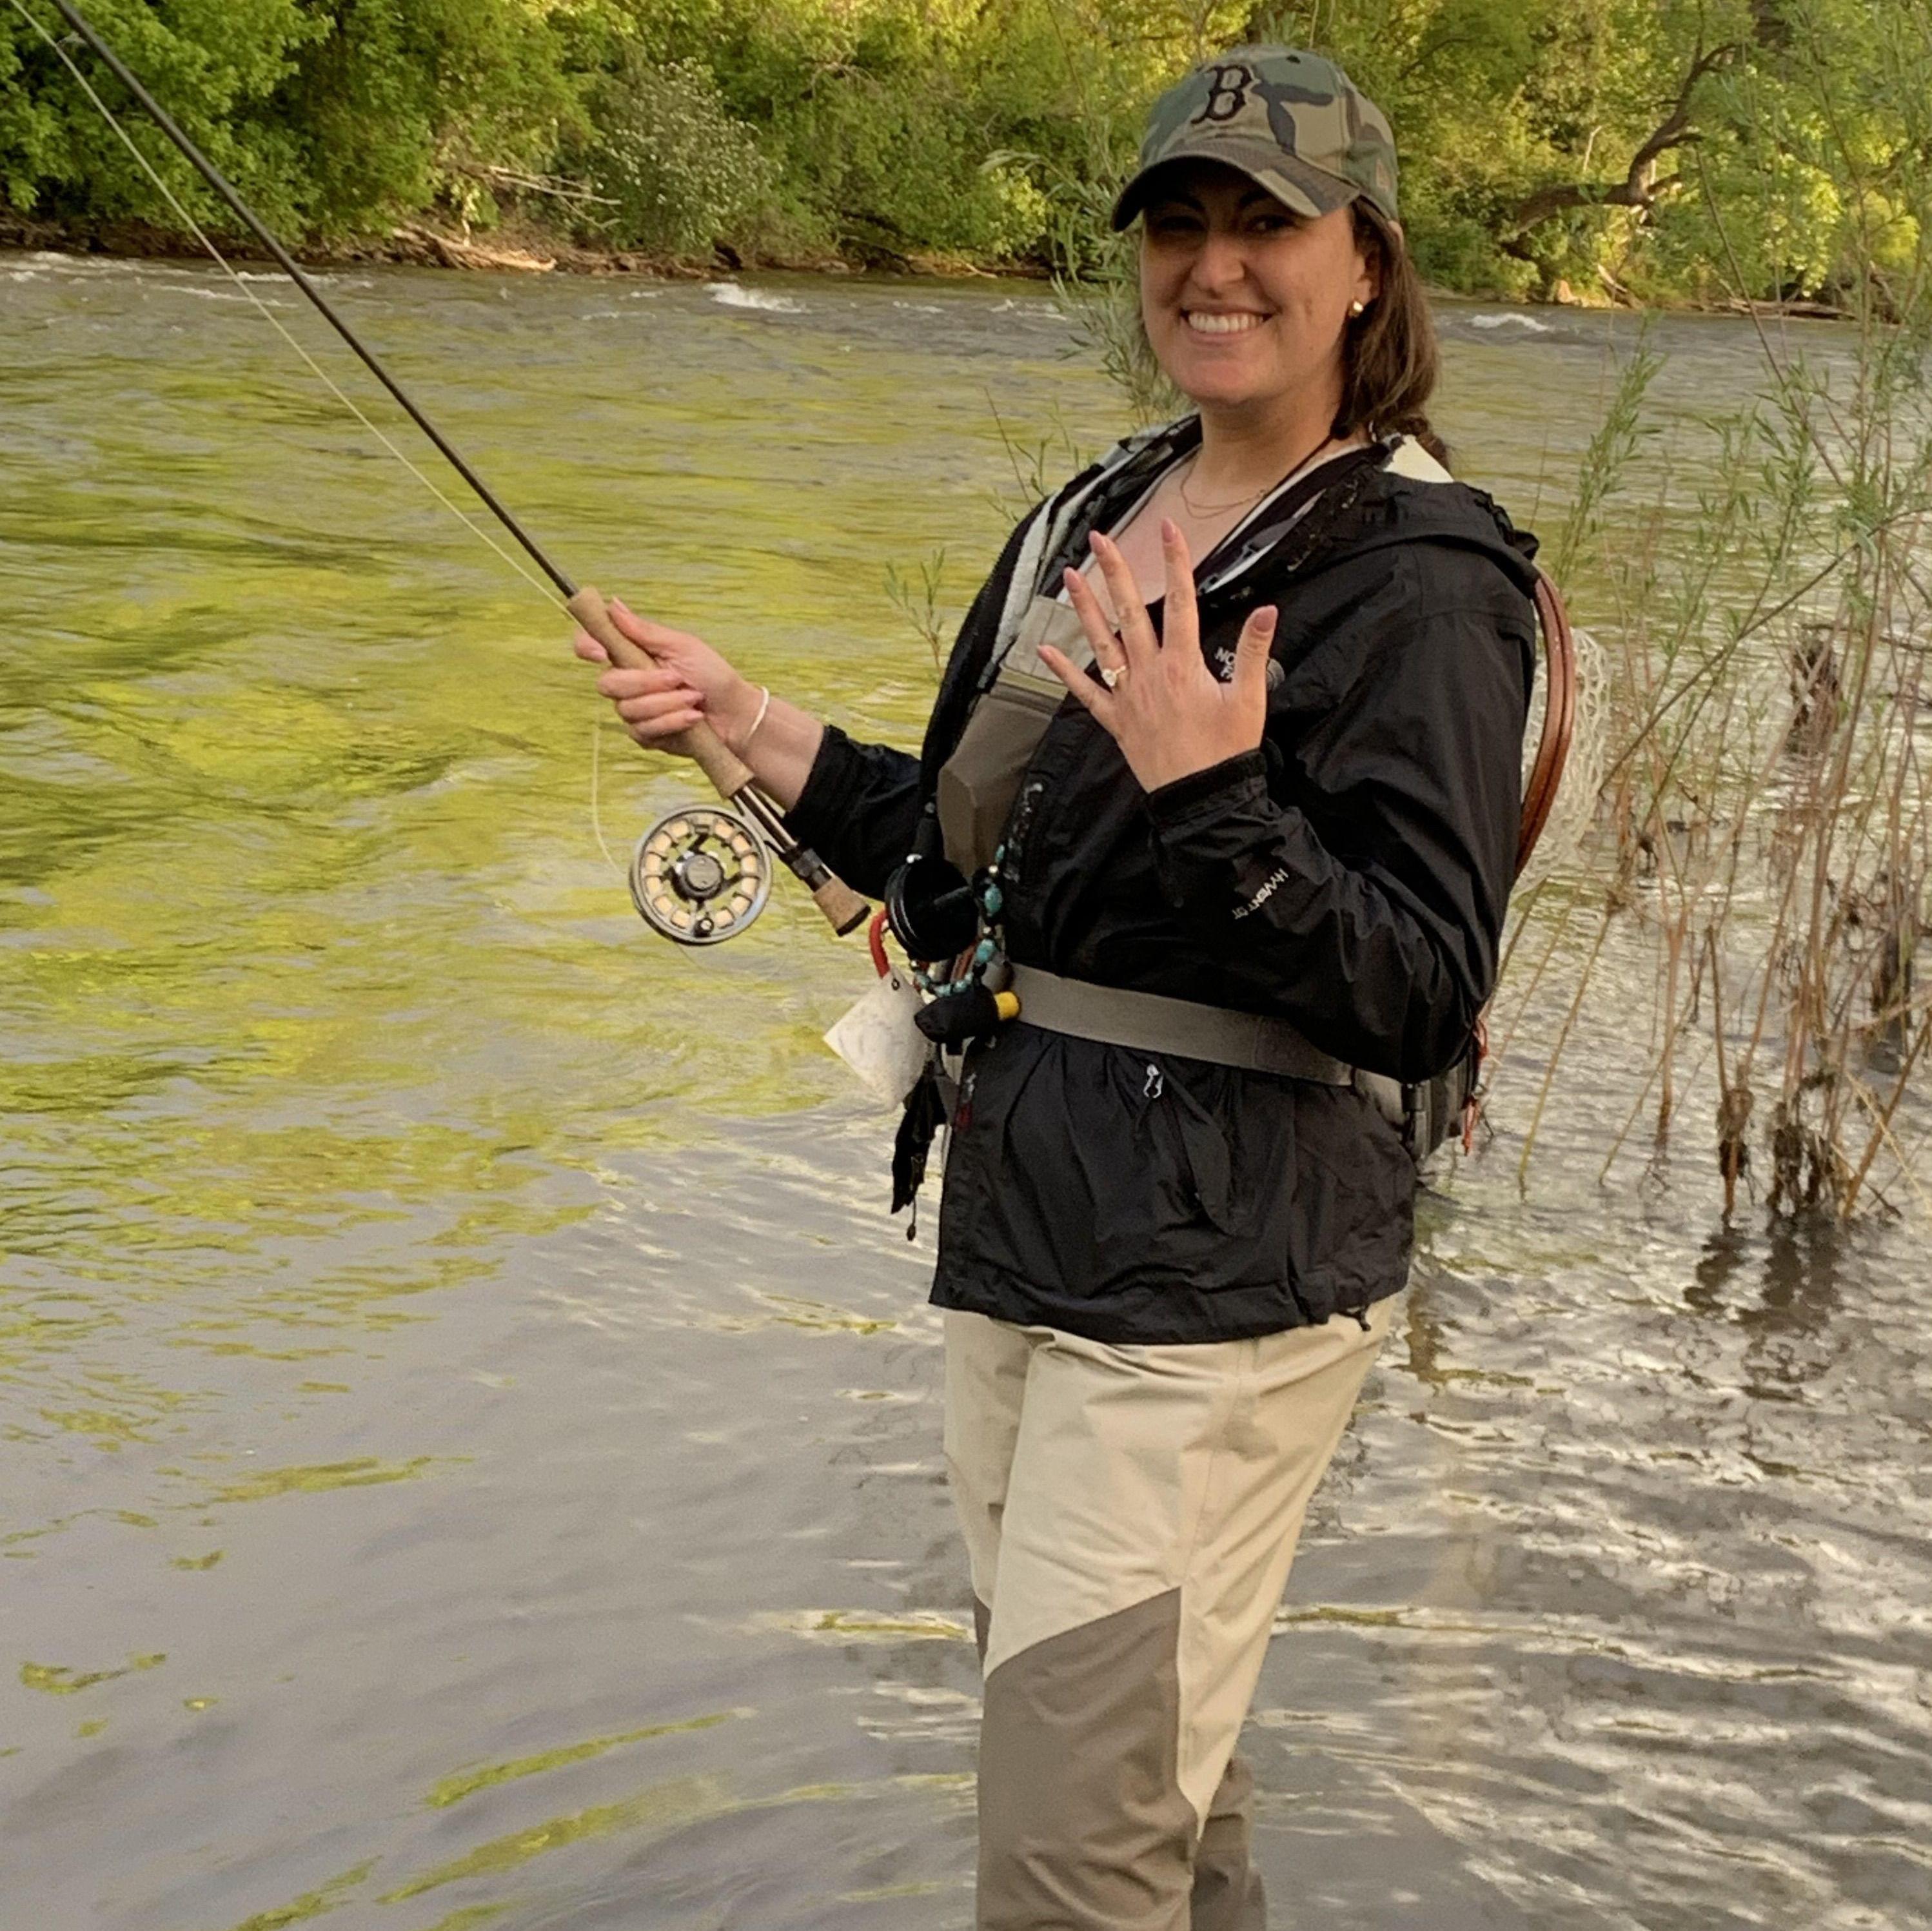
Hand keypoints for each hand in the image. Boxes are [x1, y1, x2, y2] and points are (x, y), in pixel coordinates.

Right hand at [572, 598, 762, 753]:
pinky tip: (692, 717)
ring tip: (693, 698)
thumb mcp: (682, 646)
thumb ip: (644, 631)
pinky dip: (672, 721)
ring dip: (666, 703)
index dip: (586, 647)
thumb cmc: (713, 675)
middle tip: (676, 678)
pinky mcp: (645, 735)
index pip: (591, 646)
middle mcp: (627, 683)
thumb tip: (613, 604)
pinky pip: (644, 730)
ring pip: (628, 709)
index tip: (600, 653)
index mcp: (631, 654)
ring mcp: (634, 711)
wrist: (735, 713)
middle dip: (645, 683)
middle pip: (608, 684)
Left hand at [1038, 523, 1276, 793]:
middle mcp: (1150, 674)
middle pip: (1129, 611)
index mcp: (1184, 664)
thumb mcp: (1249, 700)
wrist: (1200, 798)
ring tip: (1069, 576)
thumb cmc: (1226, 752)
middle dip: (1115, 571)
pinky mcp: (1115, 720)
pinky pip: (1085, 692)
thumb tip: (1266, 611)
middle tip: (1100, 538)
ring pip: (1101, 643)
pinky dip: (1064, 671)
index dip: (1174, 562)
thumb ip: (1253, 652)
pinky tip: (1045, 649)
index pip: (1180, 601)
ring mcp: (1128, 696)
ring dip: (1084, 608)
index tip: (1168, 530)